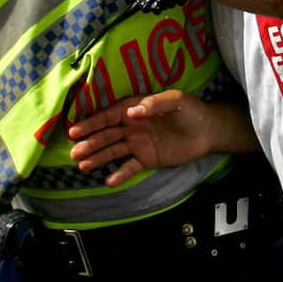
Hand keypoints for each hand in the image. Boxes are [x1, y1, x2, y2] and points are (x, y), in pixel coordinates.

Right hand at [67, 90, 215, 186]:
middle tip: (74, 153)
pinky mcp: (147, 158)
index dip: (91, 123)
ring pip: (113, 151)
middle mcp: (131, 127)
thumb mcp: (176, 100)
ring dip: (97, 158)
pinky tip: (108, 181)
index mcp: (134, 109)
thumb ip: (154, 104)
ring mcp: (138, 144)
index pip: (108, 116)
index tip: (75, 131)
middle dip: (89, 143)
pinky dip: (119, 174)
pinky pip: (130, 167)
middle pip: (106, 135)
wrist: (208, 130)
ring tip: (82, 166)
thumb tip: (132, 112)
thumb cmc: (191, 110)